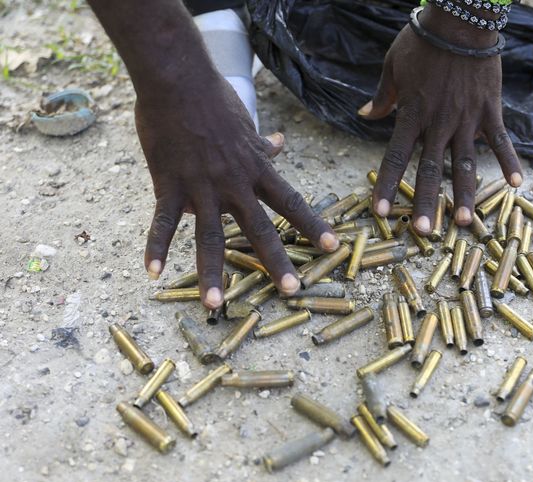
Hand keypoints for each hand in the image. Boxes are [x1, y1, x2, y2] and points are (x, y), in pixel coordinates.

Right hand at [136, 74, 338, 308]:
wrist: (178, 81)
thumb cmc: (213, 98)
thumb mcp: (246, 123)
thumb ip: (262, 144)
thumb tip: (281, 143)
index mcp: (256, 170)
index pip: (291, 202)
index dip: (313, 226)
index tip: (333, 247)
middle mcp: (234, 184)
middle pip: (260, 228)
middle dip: (276, 261)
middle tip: (291, 290)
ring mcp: (202, 187)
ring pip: (210, 236)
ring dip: (211, 271)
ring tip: (214, 304)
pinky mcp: (169, 185)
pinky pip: (164, 222)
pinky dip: (156, 247)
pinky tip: (153, 273)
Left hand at [359, 4, 521, 234]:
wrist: (460, 19)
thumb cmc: (422, 40)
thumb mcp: (393, 66)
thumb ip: (382, 97)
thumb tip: (364, 115)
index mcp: (412, 114)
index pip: (395, 157)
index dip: (387, 185)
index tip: (381, 212)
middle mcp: (439, 123)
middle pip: (431, 170)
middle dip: (427, 203)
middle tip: (424, 233)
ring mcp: (467, 119)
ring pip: (465, 164)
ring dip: (466, 195)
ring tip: (466, 224)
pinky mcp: (490, 111)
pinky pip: (501, 140)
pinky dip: (509, 161)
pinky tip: (516, 185)